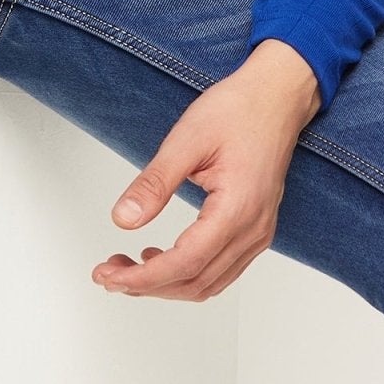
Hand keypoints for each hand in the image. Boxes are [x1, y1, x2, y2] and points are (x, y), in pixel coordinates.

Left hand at [91, 46, 320, 302]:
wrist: (276, 97)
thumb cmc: (238, 111)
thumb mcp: (187, 139)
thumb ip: (154, 183)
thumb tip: (122, 220)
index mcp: (238, 209)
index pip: (186, 263)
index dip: (144, 277)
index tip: (109, 275)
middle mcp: (253, 230)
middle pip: (196, 282)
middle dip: (147, 286)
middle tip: (107, 273)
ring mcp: (258, 233)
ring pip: (209, 283)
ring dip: (166, 284)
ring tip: (126, 267)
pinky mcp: (255, 229)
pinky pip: (221, 269)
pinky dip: (188, 273)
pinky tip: (160, 257)